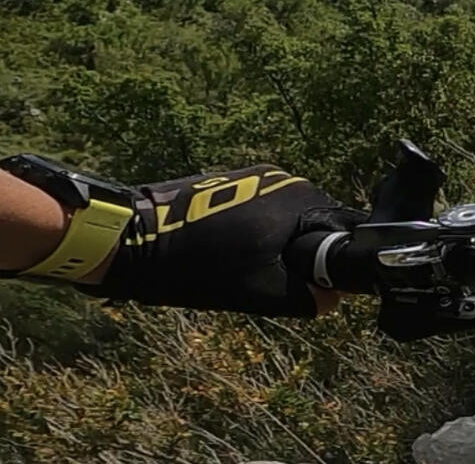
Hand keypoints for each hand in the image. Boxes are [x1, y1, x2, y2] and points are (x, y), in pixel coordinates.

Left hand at [88, 165, 362, 317]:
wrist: (132, 238)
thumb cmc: (197, 265)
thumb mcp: (258, 292)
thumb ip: (304, 297)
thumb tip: (331, 299)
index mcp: (301, 200)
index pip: (342, 229)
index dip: (334, 262)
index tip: (319, 286)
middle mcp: (285, 179)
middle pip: (315, 221)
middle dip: (305, 252)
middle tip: (279, 281)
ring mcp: (256, 175)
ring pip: (288, 216)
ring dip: (279, 242)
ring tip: (248, 267)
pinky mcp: (232, 179)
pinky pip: (263, 208)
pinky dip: (256, 232)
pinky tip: (230, 252)